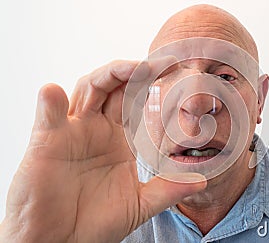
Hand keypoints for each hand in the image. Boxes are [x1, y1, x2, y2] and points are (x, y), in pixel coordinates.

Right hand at [0, 60, 205, 242]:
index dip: (153, 83)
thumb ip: (168, 190)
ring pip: (88, 90)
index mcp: (118, 138)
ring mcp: (72, 133)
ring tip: (135, 68)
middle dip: (136, 71)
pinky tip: (55, 94)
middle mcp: (95, 129)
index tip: (177, 72)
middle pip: (114, 86)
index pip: (135, 100)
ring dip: (109, 75)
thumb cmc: (95, 223)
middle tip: (163, 63)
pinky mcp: (47, 143)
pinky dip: (51, 102)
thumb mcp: (138, 204)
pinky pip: (49, 116)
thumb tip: (203, 180)